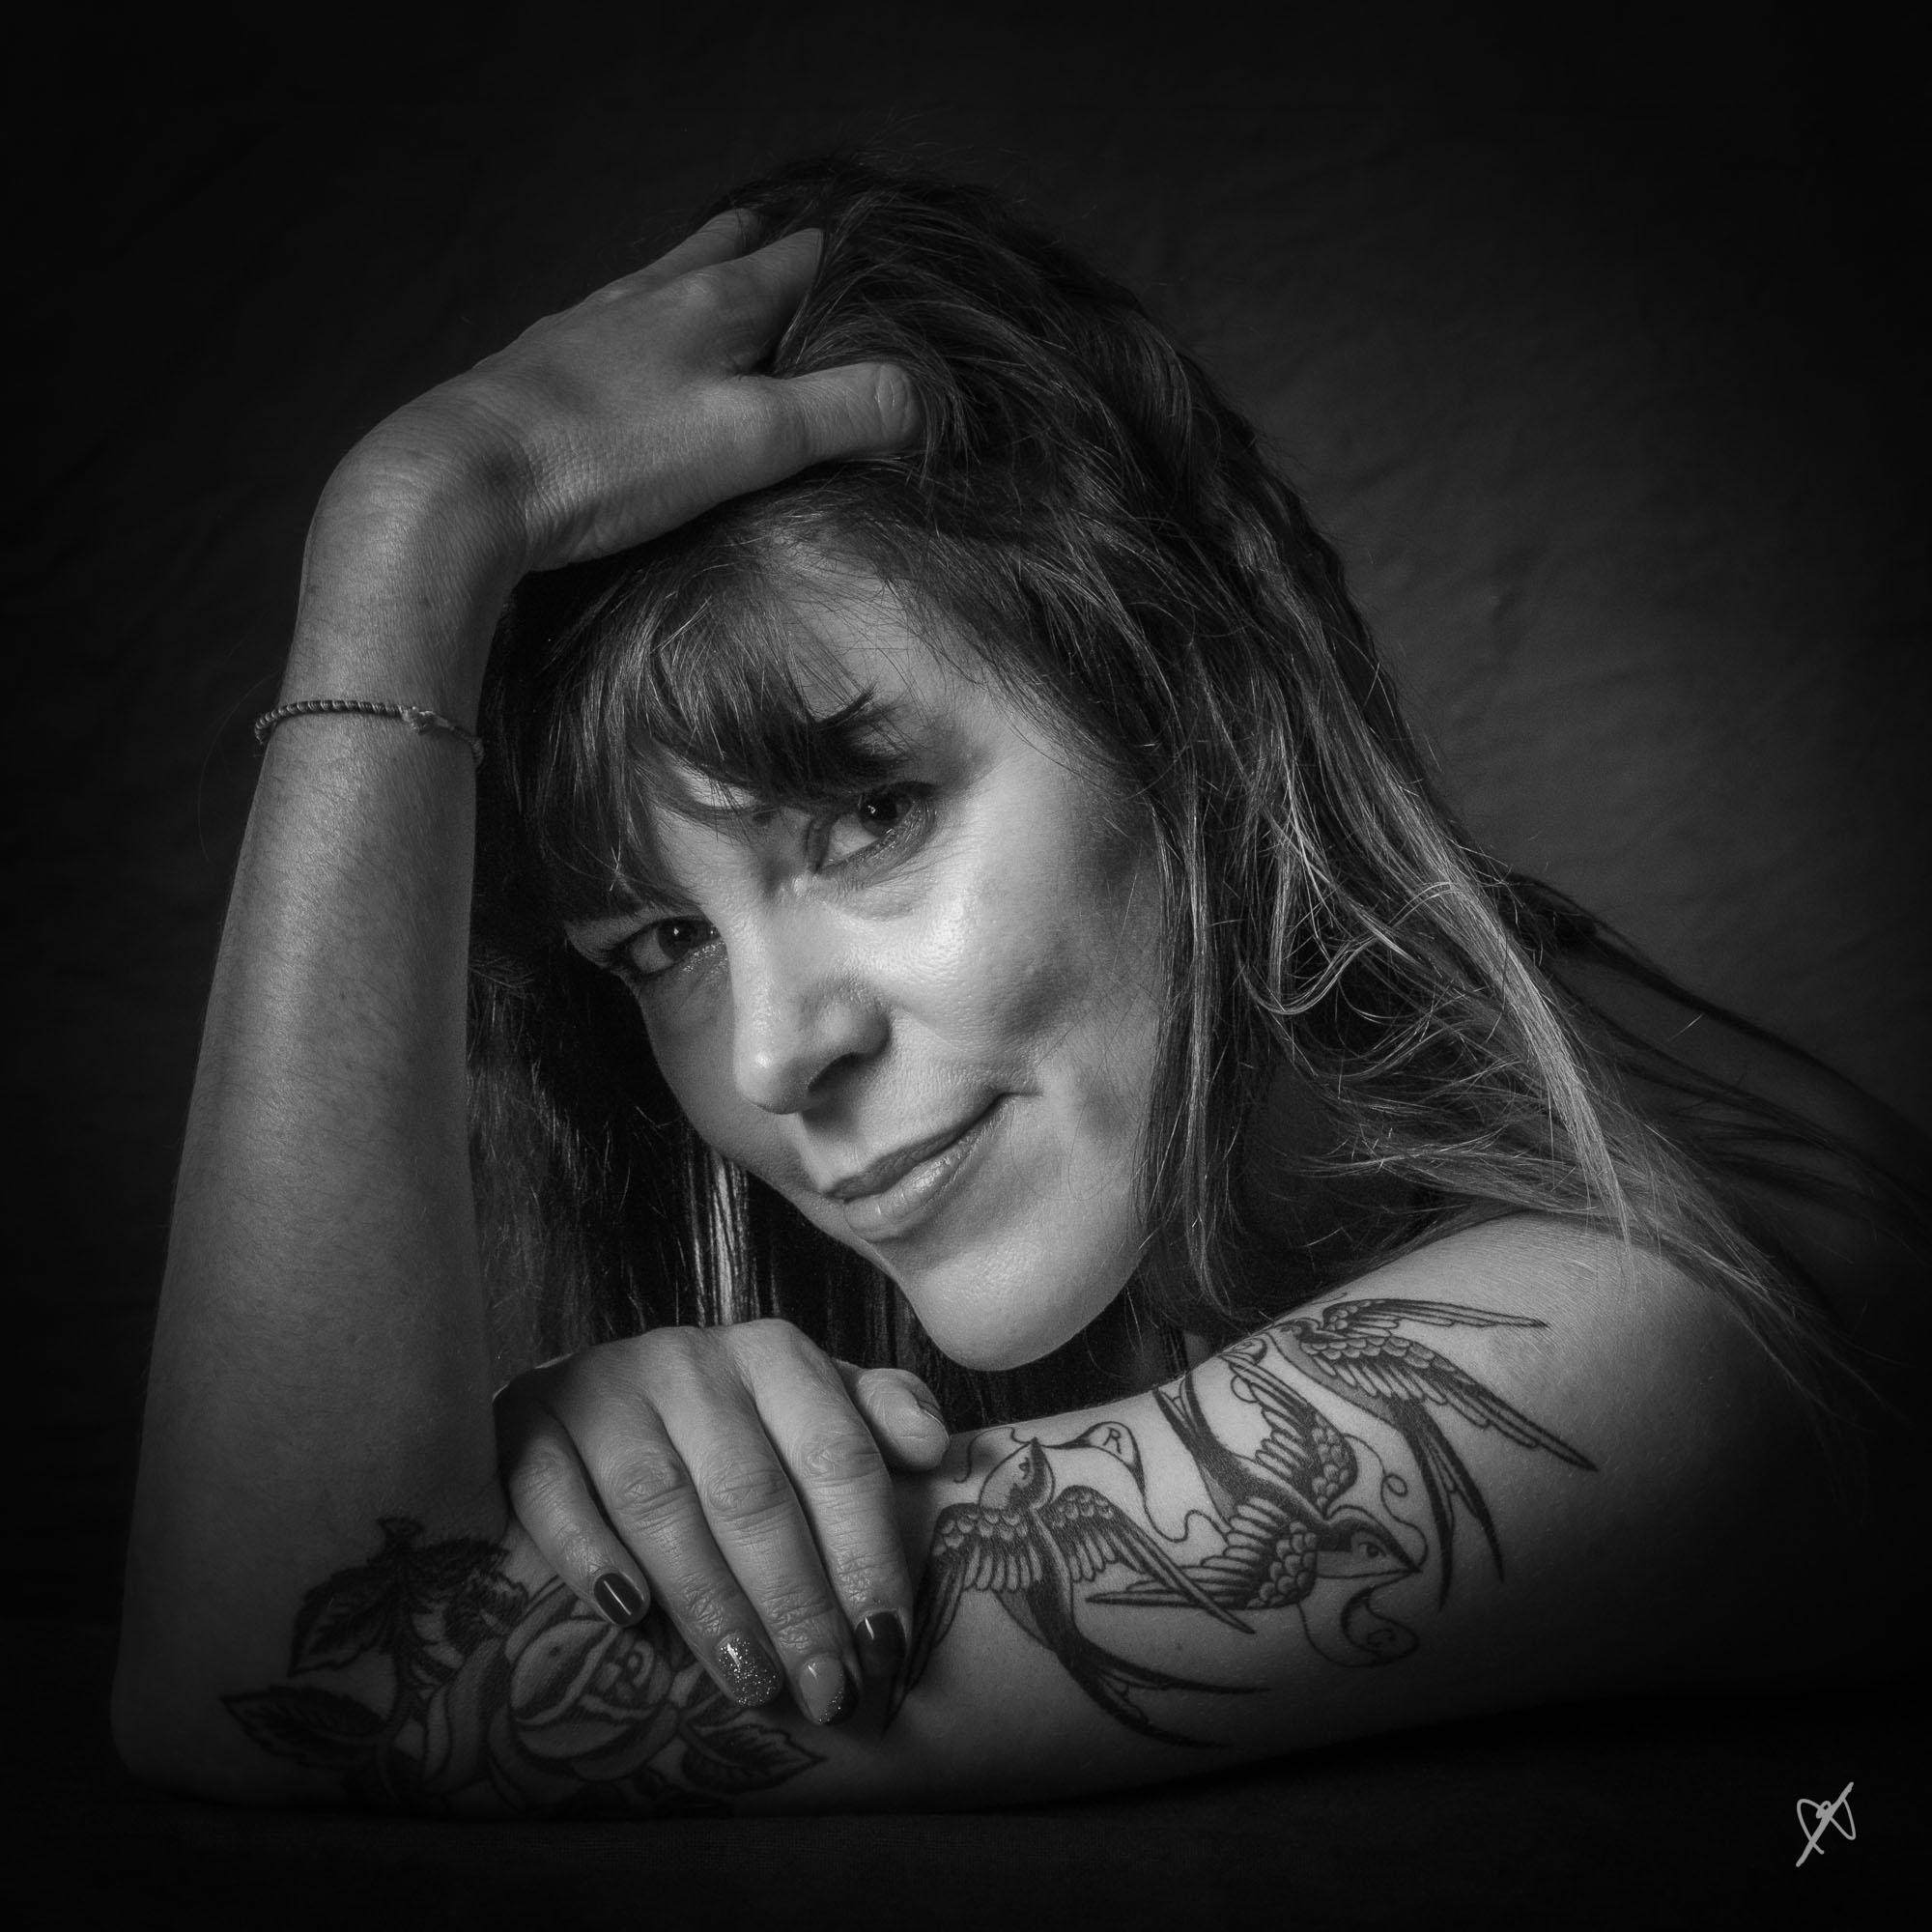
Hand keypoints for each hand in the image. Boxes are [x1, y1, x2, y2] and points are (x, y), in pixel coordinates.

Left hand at [335, 209, 918, 582]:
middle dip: (765, 250)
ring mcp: (585, 329)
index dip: (842, 263)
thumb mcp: (749, 441)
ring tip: (719, 282)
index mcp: (709, 303)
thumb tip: (922, 396)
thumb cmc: (611, 456)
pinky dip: (641, 327)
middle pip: (720, 253)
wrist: (464, 482)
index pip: (796, 261)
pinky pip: (608, 328)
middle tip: (797, 249)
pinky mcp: (539, 372)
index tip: (875, 266)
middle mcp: (646, 298)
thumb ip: (841, 414)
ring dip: (697, 280)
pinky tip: (628, 353)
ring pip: (658, 283)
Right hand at [496, 1320, 950, 1724]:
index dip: (866, 1553)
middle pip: (752, 1490)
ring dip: (707, 1598)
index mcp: (773, 1355)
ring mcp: (603, 1389)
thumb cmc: (725, 1418)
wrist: (583, 1389)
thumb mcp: (809, 1400)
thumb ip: (879, 1414)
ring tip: (748, 1680)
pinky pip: (551, 1488)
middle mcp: (690, 1362)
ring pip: (659, 1500)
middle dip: (796, 1600)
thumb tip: (938, 1448)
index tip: (887, 1645)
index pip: (836, 1454)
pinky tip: (624, 1613)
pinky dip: (587, 1551)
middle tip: (823, 1689)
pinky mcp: (526, 1423)